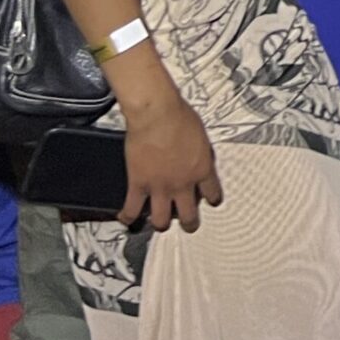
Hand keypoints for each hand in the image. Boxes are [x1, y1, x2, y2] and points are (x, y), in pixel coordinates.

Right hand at [119, 86, 222, 232]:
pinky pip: (132, 208)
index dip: (212, 199)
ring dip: (161, 224)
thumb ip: (201, 151)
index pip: (212, 193)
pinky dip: (128, 216)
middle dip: (189, 223)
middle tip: (189, 225)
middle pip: (189, 215)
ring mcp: (160, 187)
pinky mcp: (138, 184)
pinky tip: (126, 219)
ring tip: (160, 225)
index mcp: (202, 170)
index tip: (211, 201)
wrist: (157, 114)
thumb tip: (200, 155)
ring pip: (161, 220)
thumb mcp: (201, 135)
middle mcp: (183, 184)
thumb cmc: (179, 116)